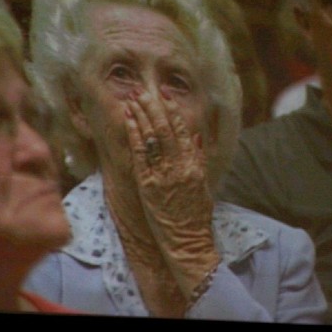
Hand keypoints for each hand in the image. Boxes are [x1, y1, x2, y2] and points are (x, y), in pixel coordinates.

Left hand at [124, 88, 219, 298]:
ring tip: (132, 99)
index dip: (172, 111)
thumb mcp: (203, 185)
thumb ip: (199, 159)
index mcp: (195, 165)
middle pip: (165, 130)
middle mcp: (180, 166)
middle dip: (153, 108)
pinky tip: (127, 121)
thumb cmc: (195, 215)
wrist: (186, 240)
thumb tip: (197, 137)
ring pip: (151, 138)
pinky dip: (134, 134)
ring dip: (141, 116)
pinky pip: (139, 153)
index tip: (164, 95)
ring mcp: (163, 174)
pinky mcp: (148, 183)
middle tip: (142, 91)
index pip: (183, 131)